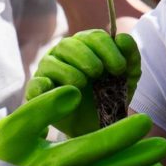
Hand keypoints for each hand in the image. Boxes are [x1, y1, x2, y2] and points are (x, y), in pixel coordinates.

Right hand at [24, 30, 141, 136]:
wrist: (97, 128)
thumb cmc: (110, 97)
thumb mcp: (127, 79)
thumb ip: (130, 57)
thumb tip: (122, 38)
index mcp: (87, 46)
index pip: (93, 37)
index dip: (107, 49)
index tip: (119, 68)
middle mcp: (64, 54)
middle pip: (69, 44)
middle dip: (86, 57)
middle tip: (99, 73)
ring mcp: (49, 71)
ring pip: (50, 62)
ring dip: (68, 71)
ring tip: (82, 84)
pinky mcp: (38, 91)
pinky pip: (35, 84)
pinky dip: (43, 86)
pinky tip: (58, 91)